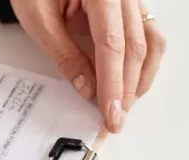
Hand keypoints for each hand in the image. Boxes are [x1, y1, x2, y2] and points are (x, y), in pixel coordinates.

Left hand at [10, 0, 165, 132]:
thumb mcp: (39, 18)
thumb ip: (64, 54)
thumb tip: (87, 89)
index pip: (112, 44)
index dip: (112, 84)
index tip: (110, 113)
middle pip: (135, 46)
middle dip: (126, 88)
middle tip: (116, 119)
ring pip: (150, 41)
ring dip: (140, 77)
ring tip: (124, 104)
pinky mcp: (130, 4)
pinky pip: (147, 33)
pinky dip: (142, 61)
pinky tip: (130, 80)